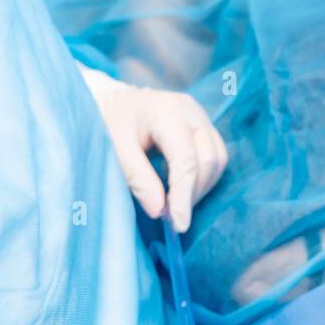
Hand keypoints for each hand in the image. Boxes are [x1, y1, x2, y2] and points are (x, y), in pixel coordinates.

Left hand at [78, 63, 227, 231]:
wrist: (107, 100)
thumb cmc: (106, 121)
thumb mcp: (114, 150)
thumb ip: (138, 179)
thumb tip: (160, 211)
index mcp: (168, 112)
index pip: (187, 160)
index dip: (184, 195)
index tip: (178, 224)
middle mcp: (192, 111)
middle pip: (210, 160)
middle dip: (193, 193)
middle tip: (171, 217)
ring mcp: (200, 116)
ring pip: (218, 160)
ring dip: (201, 188)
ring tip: (176, 205)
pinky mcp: (202, 125)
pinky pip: (215, 156)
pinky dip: (202, 178)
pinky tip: (182, 190)